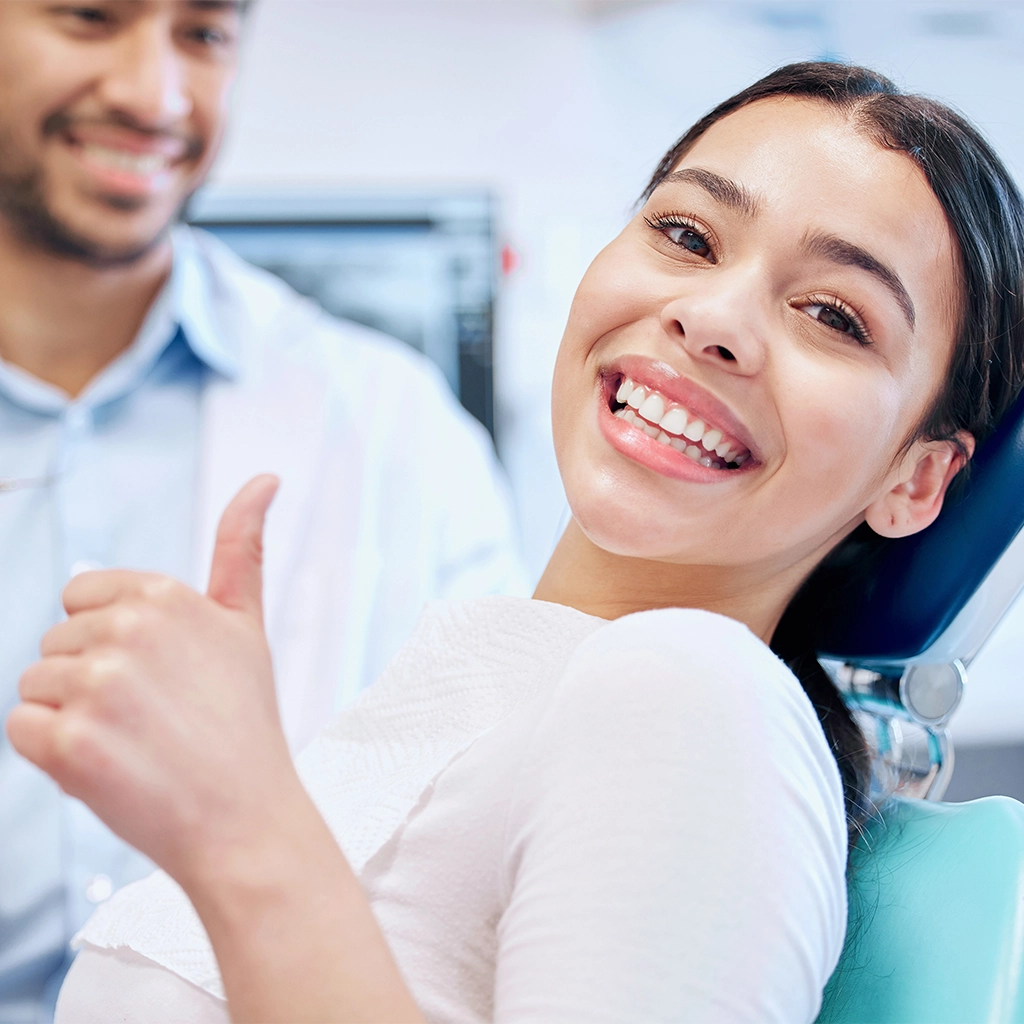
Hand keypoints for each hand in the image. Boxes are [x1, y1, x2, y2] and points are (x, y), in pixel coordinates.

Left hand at [6, 475, 303, 885]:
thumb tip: (265, 477)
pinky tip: (108, 766)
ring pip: (35, 685)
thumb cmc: (244, 723)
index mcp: (166, 595)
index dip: (113, 643)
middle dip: (91, 680)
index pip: (84, 598)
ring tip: (135, 744)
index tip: (161, 678)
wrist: (247, 818)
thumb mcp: (248, 626)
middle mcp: (129, 630)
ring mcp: (98, 685)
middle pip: (56, 643)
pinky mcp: (69, 743)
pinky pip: (21, 727)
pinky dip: (52, 753)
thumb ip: (242, 547)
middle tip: (153, 718)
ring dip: (71, 718)